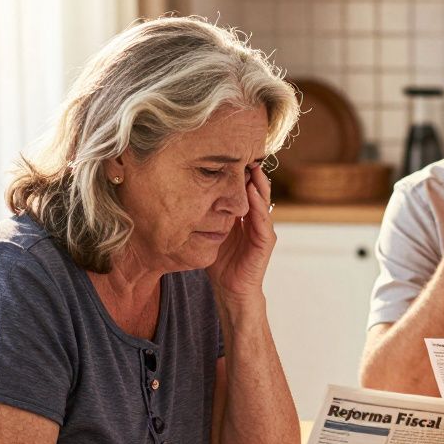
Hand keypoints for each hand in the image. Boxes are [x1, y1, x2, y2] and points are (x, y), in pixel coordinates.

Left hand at [208, 164, 275, 305]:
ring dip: (258, 183)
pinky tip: (252, 192)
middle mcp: (255, 219)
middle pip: (255, 189)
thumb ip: (204, 216)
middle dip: (250, 172)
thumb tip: (178, 196)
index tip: (228, 155)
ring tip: (251, 166)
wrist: (231, 291)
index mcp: (243, 216)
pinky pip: (263, 219)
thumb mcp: (209, 233)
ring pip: (262, 200)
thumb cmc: (219, 264)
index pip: (242, 189)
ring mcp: (262, 229)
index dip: (238, 173)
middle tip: (242, 153)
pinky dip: (259, 205)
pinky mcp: (265, 241)